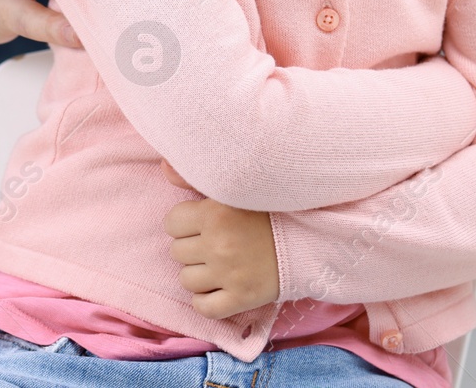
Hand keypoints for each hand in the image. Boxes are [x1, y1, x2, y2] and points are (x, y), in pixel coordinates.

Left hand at [161, 159, 280, 318]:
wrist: (312, 239)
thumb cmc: (271, 209)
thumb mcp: (235, 187)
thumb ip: (195, 176)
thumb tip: (163, 168)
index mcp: (214, 213)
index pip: (171, 223)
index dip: (184, 223)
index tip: (202, 223)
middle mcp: (218, 244)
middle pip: (177, 252)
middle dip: (192, 247)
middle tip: (215, 243)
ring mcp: (229, 274)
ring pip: (186, 280)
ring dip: (198, 274)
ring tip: (218, 264)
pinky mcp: (242, 298)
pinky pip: (203, 308)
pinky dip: (206, 301)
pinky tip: (218, 288)